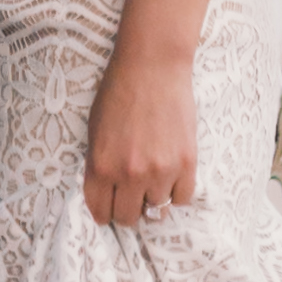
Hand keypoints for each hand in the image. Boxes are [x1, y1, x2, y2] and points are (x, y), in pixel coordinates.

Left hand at [83, 47, 196, 229]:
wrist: (153, 64)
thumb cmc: (119, 90)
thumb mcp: (95, 129)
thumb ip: (99, 165)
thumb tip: (106, 195)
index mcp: (101, 166)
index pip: (101, 213)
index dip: (105, 211)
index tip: (111, 206)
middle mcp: (130, 174)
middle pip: (128, 218)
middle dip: (128, 208)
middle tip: (133, 192)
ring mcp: (160, 170)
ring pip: (156, 211)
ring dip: (154, 196)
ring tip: (153, 175)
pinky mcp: (186, 163)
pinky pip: (182, 198)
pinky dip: (176, 190)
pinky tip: (171, 172)